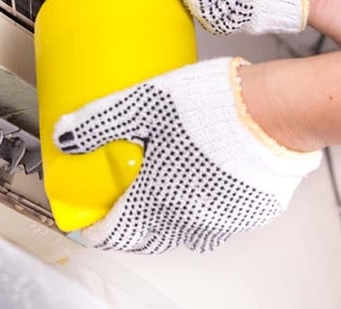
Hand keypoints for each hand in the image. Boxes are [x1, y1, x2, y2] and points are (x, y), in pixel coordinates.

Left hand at [53, 58, 320, 253]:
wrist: (275, 110)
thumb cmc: (210, 107)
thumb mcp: (141, 104)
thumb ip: (99, 122)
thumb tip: (64, 135)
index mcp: (155, 198)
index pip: (116, 231)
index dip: (97, 231)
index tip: (89, 224)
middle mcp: (187, 218)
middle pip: (148, 237)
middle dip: (128, 228)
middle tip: (119, 209)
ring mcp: (222, 219)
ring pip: (184, 232)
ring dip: (166, 220)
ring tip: (159, 194)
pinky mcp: (250, 211)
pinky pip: (218, 221)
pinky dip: (202, 210)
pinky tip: (201, 184)